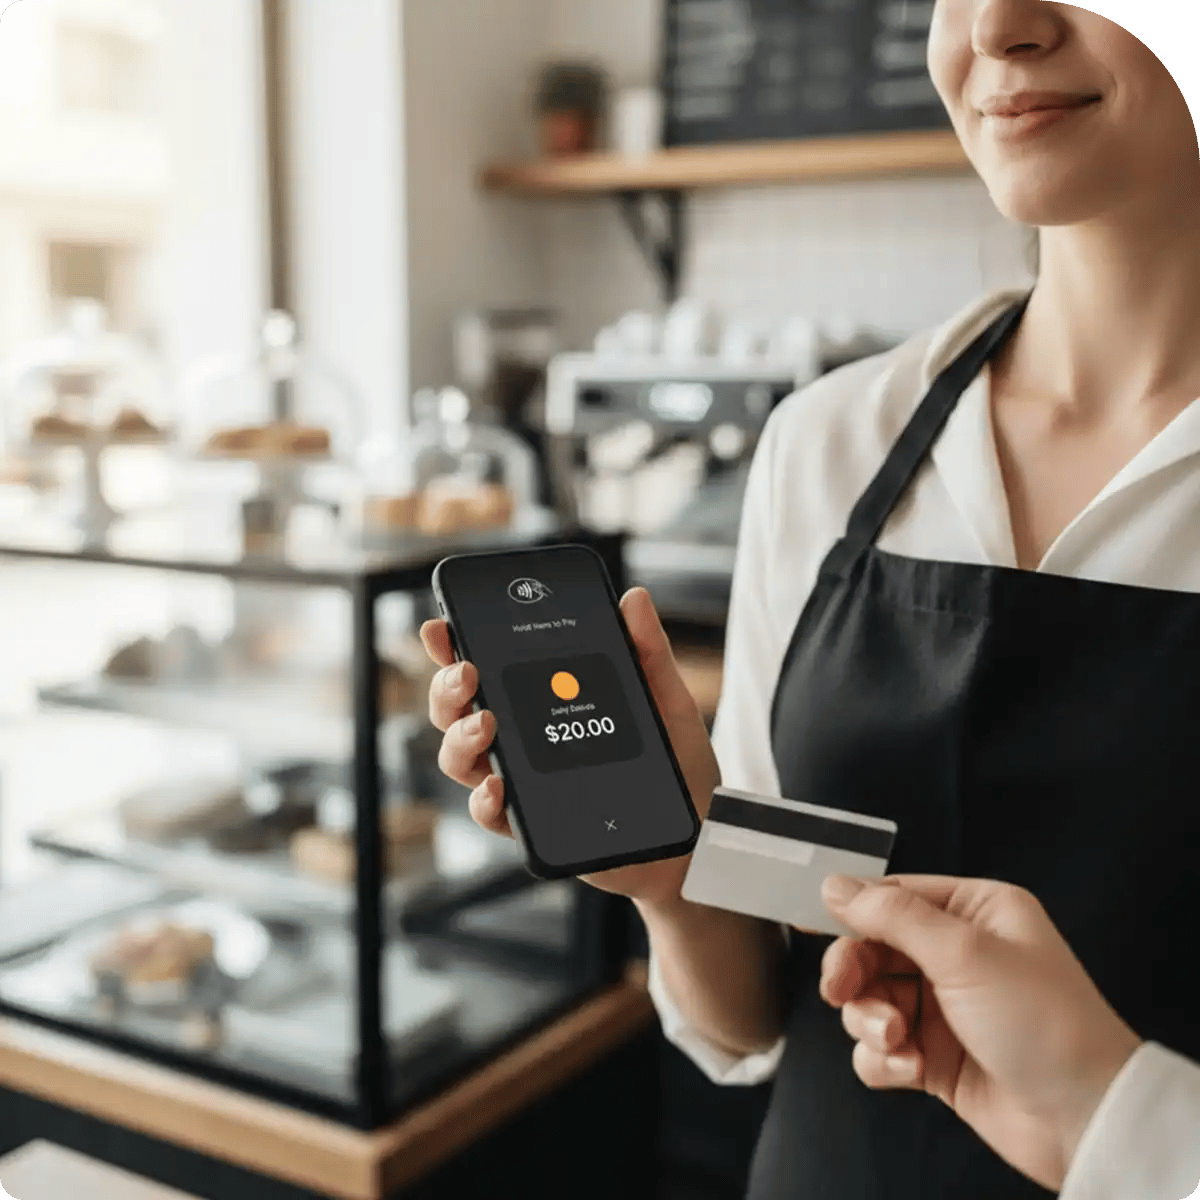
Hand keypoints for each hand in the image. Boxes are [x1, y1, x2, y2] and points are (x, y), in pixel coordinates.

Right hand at [420, 586, 718, 907]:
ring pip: (460, 758)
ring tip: (486, 724)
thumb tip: (633, 598)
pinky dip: (486, 800)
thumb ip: (646, 650)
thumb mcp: (665, 698)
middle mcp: (522, 738)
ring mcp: (524, 781)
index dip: (453, 646)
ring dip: (459, 737)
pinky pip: (491, 813)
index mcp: (544, 698)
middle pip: (456, 710)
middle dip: (447, 687)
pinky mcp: (534, 824)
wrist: (696, 832)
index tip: (441, 626)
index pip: (488, 666)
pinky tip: (500, 786)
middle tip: (468, 673)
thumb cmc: (676, 762)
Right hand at [819, 875, 1142, 1192]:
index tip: (808, 922)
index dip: (852, 910)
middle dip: (855, 973)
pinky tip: (909, 1069)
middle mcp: (960, 955)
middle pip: (873, 948)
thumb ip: (893, 915)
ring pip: (870, 999)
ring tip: (897, 1041)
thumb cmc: (1045, 1024)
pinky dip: (884, 1059)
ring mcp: (946, 1007)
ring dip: (870, 1020)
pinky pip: (881, 1048)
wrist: (1085, 1121)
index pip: (895, 896)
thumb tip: (836, 885)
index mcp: (977, 912)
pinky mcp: (937, 1057)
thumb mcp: (965, 953)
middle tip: (841, 992)